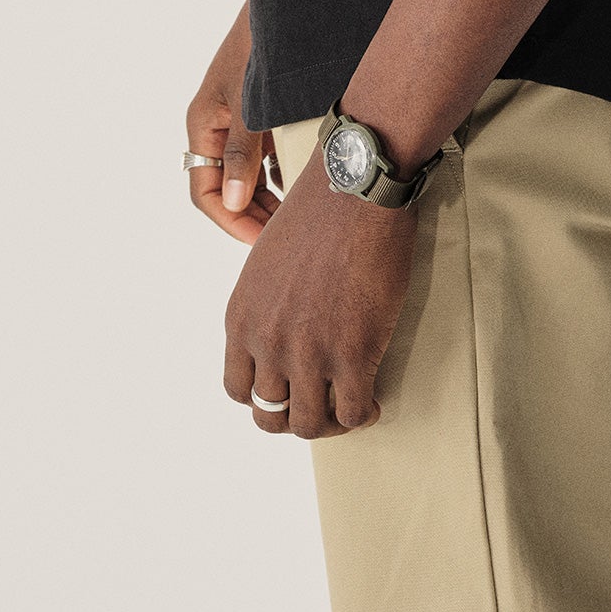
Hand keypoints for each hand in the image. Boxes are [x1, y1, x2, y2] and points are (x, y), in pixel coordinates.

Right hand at [186, 0, 280, 242]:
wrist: (286, 7)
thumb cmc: (260, 50)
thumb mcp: (251, 105)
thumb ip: (243, 153)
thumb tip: (234, 202)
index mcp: (204, 126)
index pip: (206, 192)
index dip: (231, 221)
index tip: (260, 241)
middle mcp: (217, 128)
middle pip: (227, 188)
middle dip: (251, 215)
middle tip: (281, 238)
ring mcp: (240, 122)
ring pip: (247, 176)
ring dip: (266, 199)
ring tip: (291, 220)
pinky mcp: (262, 115)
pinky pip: (266, 158)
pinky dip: (280, 176)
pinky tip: (299, 188)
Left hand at [223, 149, 415, 438]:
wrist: (355, 187)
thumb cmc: (319, 211)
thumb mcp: (268, 261)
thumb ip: (266, 305)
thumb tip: (282, 332)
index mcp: (242, 317)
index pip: (238, 389)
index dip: (266, 396)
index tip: (290, 388)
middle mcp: (266, 341)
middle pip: (271, 416)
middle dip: (297, 415)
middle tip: (323, 402)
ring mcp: (307, 352)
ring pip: (310, 424)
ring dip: (331, 422)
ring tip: (349, 404)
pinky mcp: (352, 353)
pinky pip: (353, 412)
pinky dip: (363, 413)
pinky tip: (372, 399)